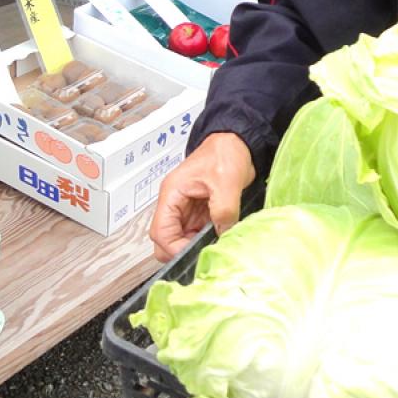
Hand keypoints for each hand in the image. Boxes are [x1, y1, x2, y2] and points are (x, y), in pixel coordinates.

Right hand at [149, 132, 254, 261]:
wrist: (237, 142)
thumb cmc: (225, 152)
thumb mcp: (227, 182)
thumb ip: (223, 210)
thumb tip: (221, 234)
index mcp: (172, 193)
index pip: (160, 232)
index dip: (174, 248)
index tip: (194, 254)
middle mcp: (175, 203)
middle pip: (165, 240)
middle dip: (181, 250)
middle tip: (203, 252)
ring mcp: (186, 210)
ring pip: (180, 240)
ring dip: (195, 246)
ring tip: (214, 244)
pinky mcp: (199, 213)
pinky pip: (195, 234)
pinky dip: (205, 240)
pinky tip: (219, 238)